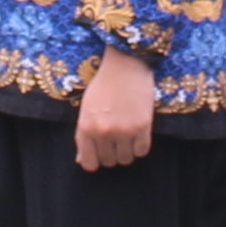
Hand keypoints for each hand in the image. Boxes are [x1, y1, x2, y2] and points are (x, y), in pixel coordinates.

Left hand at [77, 48, 158, 172]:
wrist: (125, 64)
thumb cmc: (103, 85)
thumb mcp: (86, 109)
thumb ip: (83, 136)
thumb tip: (83, 162)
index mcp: (86, 128)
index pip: (89, 162)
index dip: (96, 162)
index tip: (101, 155)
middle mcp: (103, 132)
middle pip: (109, 161)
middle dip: (112, 153)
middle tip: (116, 139)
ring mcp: (124, 130)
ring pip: (126, 159)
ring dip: (127, 151)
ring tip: (128, 135)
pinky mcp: (142, 126)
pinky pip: (142, 151)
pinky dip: (140, 146)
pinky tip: (138, 133)